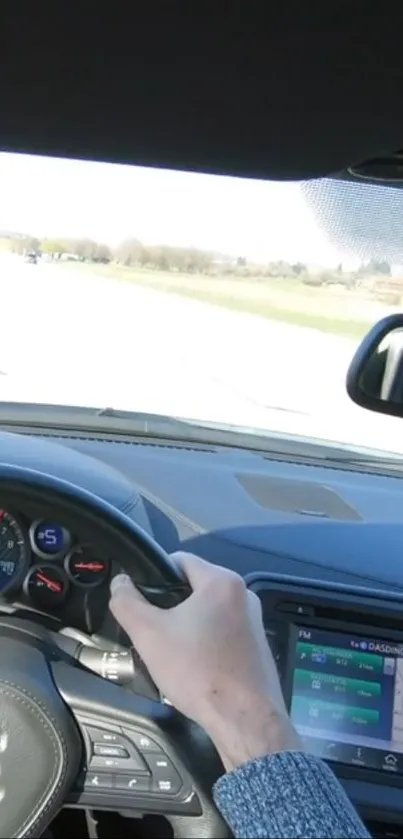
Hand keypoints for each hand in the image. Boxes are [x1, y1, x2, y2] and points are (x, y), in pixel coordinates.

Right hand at [109, 552, 300, 770]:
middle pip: (194, 588)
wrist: (244, 719)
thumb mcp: (149, 634)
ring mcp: (254, 622)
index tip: (140, 601)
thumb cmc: (198, 670)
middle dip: (171, 607)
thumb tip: (120, 583)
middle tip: (153, 632)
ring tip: (172, 654)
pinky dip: (206, 645)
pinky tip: (195, 668)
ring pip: (208, 613)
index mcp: (222, 581)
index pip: (180, 560)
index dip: (154, 576)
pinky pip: (223, 634)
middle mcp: (244, 594)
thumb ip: (127, 602)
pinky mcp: (257, 647)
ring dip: (188, 628)